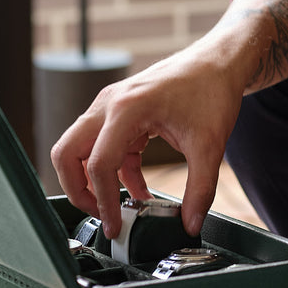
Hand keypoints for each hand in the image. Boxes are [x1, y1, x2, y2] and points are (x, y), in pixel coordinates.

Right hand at [50, 48, 246, 240]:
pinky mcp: (120, 110)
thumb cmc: (212, 90)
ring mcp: (111, 105)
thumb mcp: (210, 145)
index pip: (99, 164)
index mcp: (127, 109)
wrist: (220, 61)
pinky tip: (138, 190)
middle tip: (100, 214)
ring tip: (118, 207)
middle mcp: (110, 104)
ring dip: (93, 179)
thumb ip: (199, 189)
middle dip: (77, 189)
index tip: (115, 226)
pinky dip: (115, 170)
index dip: (103, 201)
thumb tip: (191, 225)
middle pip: (67, 152)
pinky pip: (104, 146)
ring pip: (80, 148)